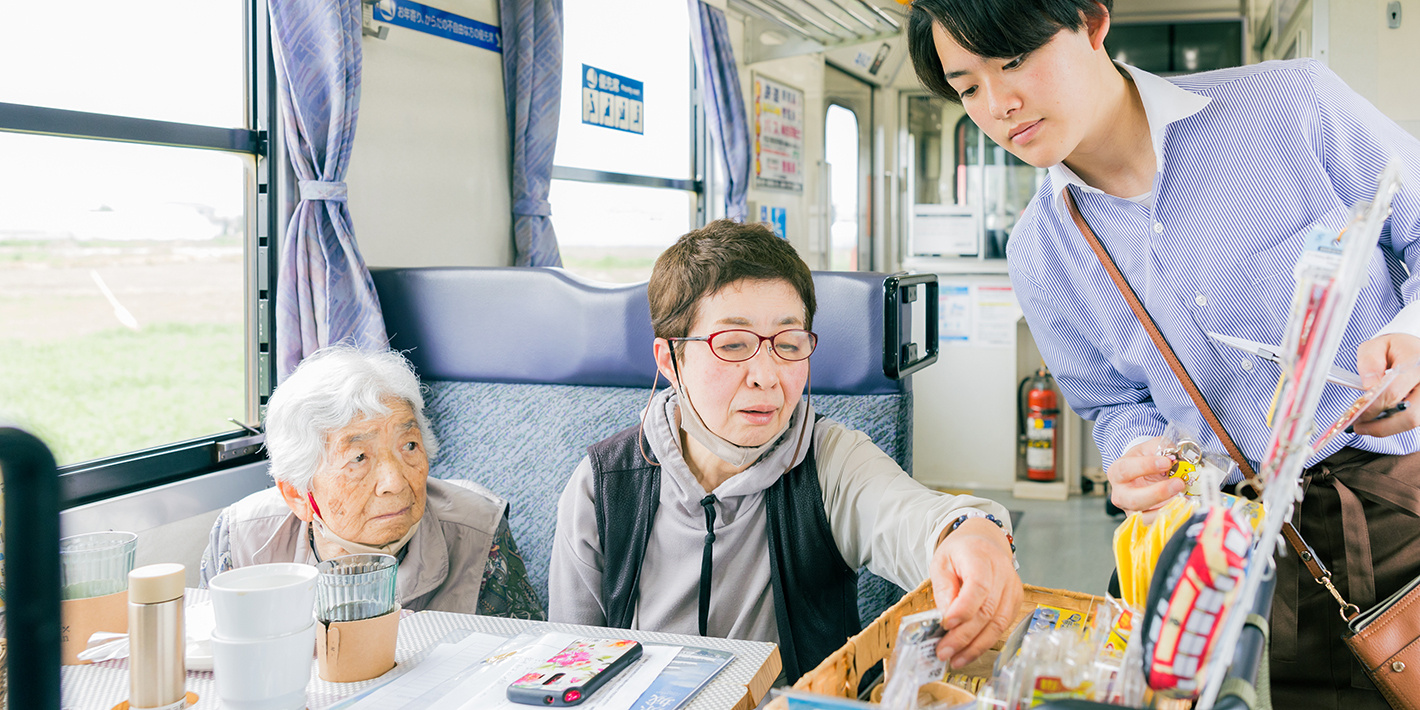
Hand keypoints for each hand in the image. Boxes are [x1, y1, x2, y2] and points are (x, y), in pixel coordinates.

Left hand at [930, 517, 1022, 669]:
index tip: (946, 625)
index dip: (963, 609)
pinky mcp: (1015, 601)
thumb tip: (945, 619)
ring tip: (955, 659)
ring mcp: (1012, 588)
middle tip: (944, 651)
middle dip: (964, 636)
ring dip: (975, 646)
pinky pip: (1003, 627)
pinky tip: (969, 652)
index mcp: (981, 557)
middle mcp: (1002, 573)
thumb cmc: (960, 552)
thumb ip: (943, 589)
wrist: (984, 542)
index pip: (978, 586)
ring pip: (998, 624)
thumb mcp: (941, 563)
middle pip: (987, 611)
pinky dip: (985, 642)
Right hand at [1106, 436, 1182, 519]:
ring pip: (1144, 516)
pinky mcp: (1143, 521)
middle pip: (1133, 499)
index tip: (1167, 462)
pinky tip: (1183, 507)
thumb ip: (1161, 447)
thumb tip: (1175, 454)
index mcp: (1117, 472)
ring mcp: (1130, 510)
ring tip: (1184, 497)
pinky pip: (1156, 524)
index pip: (1126, 470)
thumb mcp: (1148, 448)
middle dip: (1158, 493)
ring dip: (1167, 508)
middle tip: (1179, 483)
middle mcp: (1120, 494)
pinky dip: (1171, 517)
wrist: (1141, 474)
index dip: (1146, 466)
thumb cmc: (1144, 460)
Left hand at [1354, 334, 1419, 436]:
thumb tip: (1370, 386)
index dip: (1372, 406)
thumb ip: (1369, 362)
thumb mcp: (1375, 346)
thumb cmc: (1395, 348)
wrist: (1414, 351)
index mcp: (1416, 363)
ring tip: (1366, 425)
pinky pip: (1414, 420)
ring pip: (1413, 421)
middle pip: (1409, 414)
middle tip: (1359, 426)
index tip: (1356, 412)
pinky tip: (1380, 420)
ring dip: (1387, 427)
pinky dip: (1395, 424)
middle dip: (1380, 425)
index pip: (1393, 391)